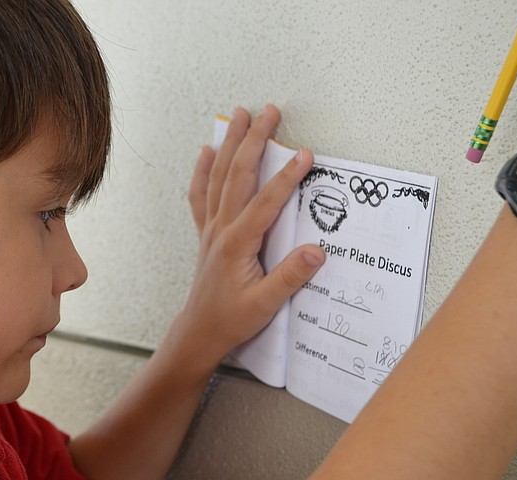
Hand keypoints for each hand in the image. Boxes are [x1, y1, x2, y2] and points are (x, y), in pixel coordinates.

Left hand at [178, 105, 324, 362]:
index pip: (266, 202)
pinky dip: (202, 170)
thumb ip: (290, 277)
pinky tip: (205, 151)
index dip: (287, 177)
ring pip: (218, 177)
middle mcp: (221, 229)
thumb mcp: (266, 304)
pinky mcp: (206, 232)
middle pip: (237, 175)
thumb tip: (316, 251)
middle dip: (254, 140)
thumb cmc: (232, 319)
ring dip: (229, 144)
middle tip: (269, 112)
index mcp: (238, 244)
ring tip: (238, 116)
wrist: (200, 330)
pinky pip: (200, 195)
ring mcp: (210, 228)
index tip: (305, 155)